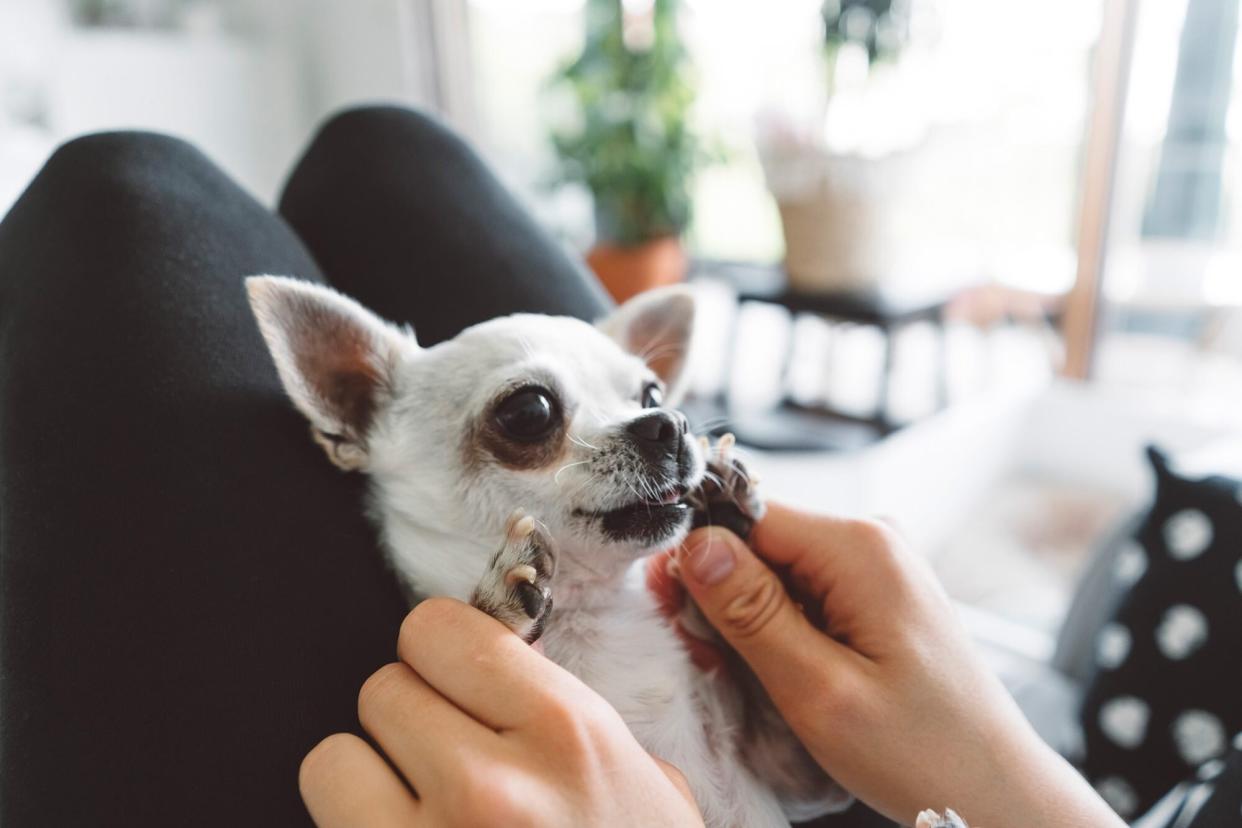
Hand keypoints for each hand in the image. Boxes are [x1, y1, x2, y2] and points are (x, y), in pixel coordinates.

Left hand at [299, 598, 702, 826]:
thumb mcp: (651, 797)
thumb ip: (576, 728)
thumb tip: (508, 680)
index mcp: (565, 737)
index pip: (438, 630)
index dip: (443, 654)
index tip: (455, 677)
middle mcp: (487, 788)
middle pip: (380, 689)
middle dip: (411, 722)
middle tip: (447, 762)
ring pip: (330, 761)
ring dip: (366, 785)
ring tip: (416, 820)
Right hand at [651, 503, 1124, 827]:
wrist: (998, 792)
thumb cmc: (923, 752)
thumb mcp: (819, 689)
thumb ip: (752, 612)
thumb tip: (695, 543)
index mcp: (860, 546)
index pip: (746, 514)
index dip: (699, 558)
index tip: (675, 613)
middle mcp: (871, 539)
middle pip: (759, 541)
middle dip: (721, 596)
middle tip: (709, 660)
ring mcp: (877, 565)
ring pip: (776, 569)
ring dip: (748, 620)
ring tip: (748, 677)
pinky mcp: (876, 594)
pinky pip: (805, 592)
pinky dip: (780, 630)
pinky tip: (780, 672)